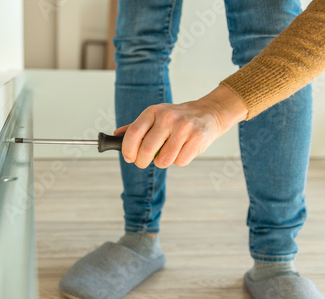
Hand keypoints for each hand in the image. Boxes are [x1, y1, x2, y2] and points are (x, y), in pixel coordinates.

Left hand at [115, 84, 247, 168]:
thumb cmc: (177, 118)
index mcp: (153, 111)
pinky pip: (180, 161)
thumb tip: (116, 136)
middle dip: (141, 162)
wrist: (208, 112)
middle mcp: (167, 118)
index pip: (133, 133)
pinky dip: (178, 161)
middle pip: (147, 150)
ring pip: (163, 160)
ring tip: (168, 152)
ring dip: (162, 162)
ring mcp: (184, 127)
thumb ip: (136, 127)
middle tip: (143, 162)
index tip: (128, 158)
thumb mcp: (155, 115)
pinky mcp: (197, 138)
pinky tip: (182, 150)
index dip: (127, 150)